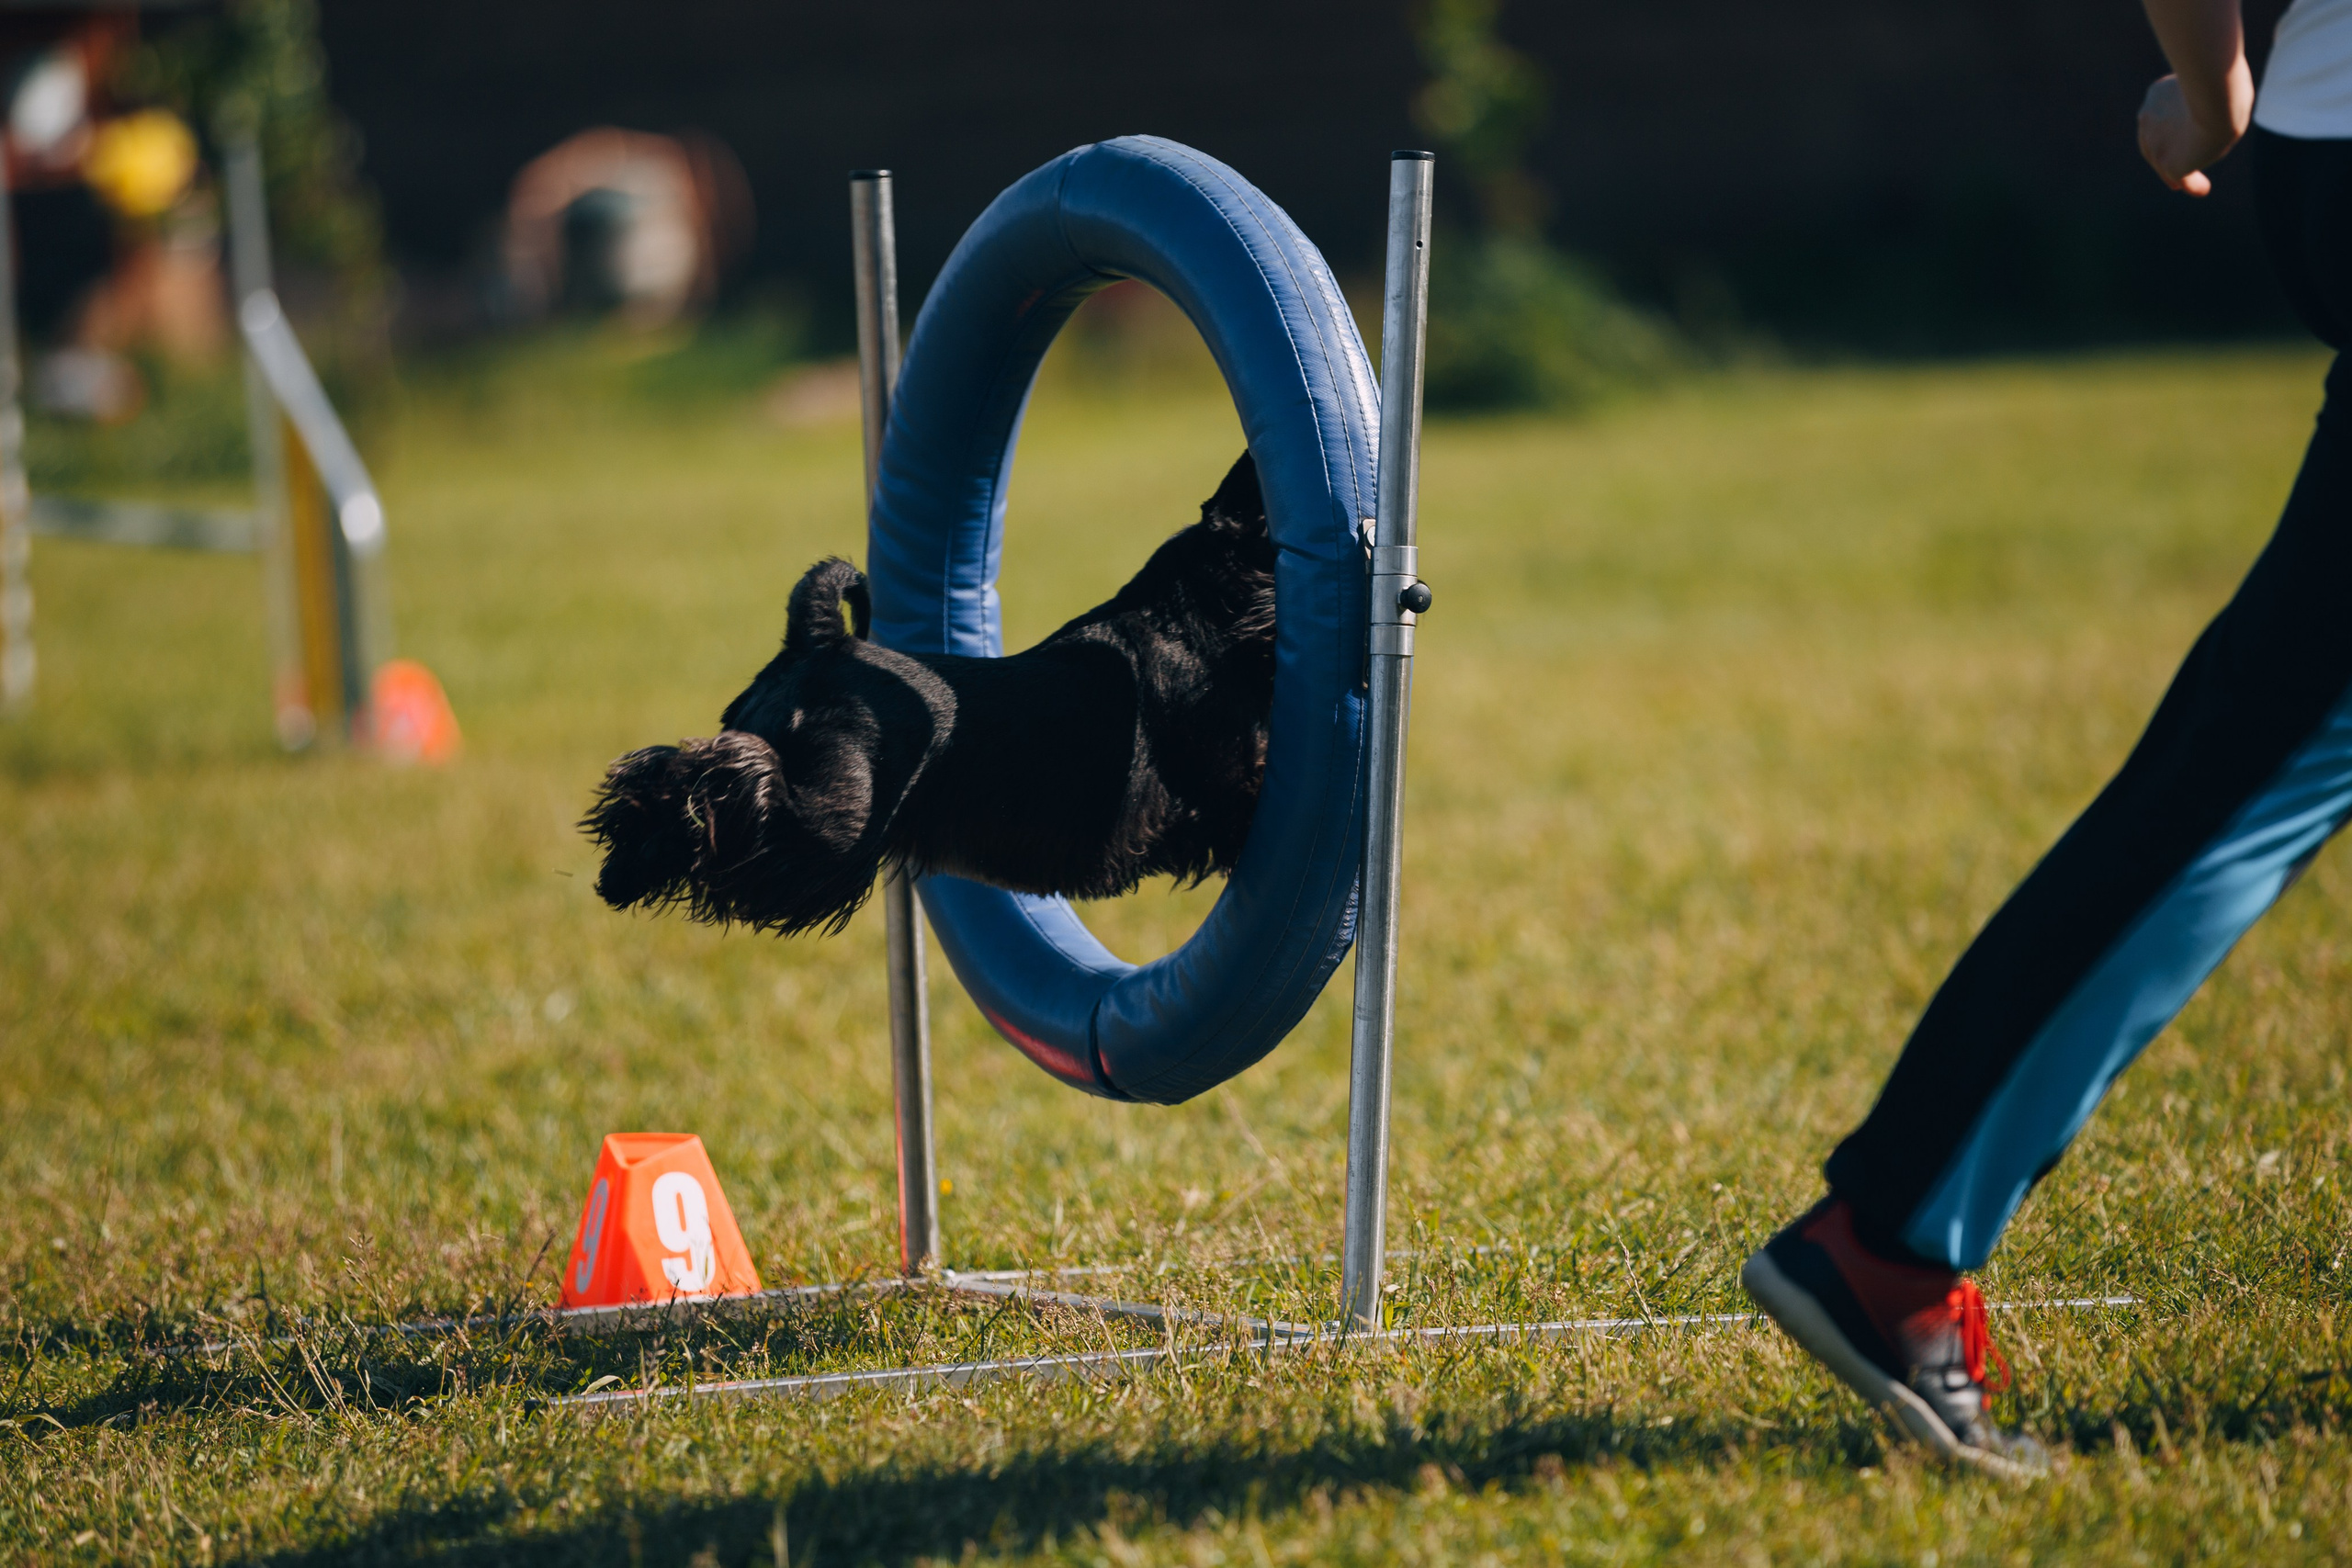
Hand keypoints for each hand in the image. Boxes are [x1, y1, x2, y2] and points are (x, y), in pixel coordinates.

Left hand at [2138, 73, 2242, 194]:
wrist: (2216, 98)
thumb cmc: (2225, 84)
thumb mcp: (2219, 85)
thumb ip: (2212, 96)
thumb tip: (2222, 108)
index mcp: (2158, 93)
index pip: (2158, 115)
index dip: (2164, 130)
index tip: (2173, 141)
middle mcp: (2149, 116)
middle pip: (2154, 140)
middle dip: (2163, 154)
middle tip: (2173, 168)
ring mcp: (2154, 142)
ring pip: (2164, 159)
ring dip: (2176, 172)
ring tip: (2193, 185)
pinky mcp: (2166, 161)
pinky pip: (2176, 175)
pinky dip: (2190, 183)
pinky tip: (2202, 189)